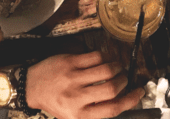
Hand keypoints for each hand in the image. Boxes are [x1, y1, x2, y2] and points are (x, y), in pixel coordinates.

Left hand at [26, 51, 144, 118]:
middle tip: (125, 78)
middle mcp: (76, 98)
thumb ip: (96, 110)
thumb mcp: (74, 114)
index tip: (139, 92)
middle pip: (112, 88)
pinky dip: (106, 56)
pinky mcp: (70, 62)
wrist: (30, 87)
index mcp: (79, 115)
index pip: (112, 109)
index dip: (131, 100)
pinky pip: (96, 56)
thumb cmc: (56, 102)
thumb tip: (123, 98)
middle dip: (124, 81)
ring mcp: (72, 78)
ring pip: (107, 69)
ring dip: (118, 67)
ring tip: (117, 67)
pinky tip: (106, 59)